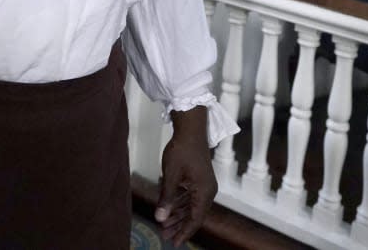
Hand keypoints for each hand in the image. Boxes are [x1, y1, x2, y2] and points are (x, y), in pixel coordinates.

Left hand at [155, 106, 216, 246]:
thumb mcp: (171, 176)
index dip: (184, 232)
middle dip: (179, 226)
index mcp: (204, 192)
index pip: (195, 219)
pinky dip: (179, 203)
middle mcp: (207, 191)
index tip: (174, 242)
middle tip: (164, 235)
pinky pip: (190, 197)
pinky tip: (169, 209)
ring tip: (164, 225)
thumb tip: (160, 218)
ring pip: (190, 206)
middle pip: (193, 214)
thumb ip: (167, 198)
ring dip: (178, 215)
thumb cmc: (182, 150)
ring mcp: (204, 185)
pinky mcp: (198, 179)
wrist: (190, 129)